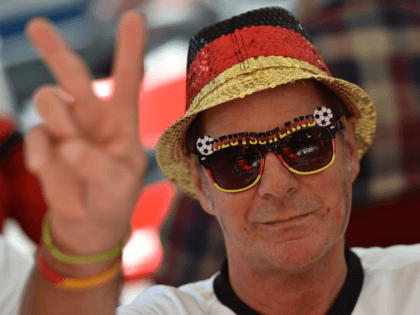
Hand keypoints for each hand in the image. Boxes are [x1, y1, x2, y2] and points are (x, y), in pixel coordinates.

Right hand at [24, 11, 147, 254]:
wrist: (90, 220)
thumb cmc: (114, 196)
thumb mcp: (119, 183)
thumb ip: (98, 164)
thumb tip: (67, 146)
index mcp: (122, 119)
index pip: (127, 78)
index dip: (130, 48)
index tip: (134, 16)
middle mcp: (92, 116)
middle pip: (73, 74)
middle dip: (55, 49)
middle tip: (36, 25)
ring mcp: (65, 127)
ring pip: (48, 99)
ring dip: (57, 120)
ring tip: (69, 149)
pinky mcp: (44, 142)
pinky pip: (35, 135)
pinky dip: (40, 152)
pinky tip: (47, 167)